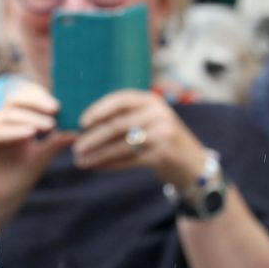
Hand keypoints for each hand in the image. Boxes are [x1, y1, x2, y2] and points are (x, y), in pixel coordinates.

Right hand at [0, 81, 78, 228]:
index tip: (60, 106)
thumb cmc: (15, 181)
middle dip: (36, 102)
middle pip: (14, 100)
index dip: (39, 97)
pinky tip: (31, 134)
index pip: (24, 98)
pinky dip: (14, 131)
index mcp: (12, 123)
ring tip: (50, 125)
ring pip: (7, 114)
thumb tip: (78, 130)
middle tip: (57, 109)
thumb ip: (55, 143)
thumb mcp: (40, 158)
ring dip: (30, 117)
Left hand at [75, 90, 206, 189]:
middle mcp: (158, 114)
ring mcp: (163, 134)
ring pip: (121, 145)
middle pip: (117, 125)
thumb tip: (84, 123)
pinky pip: (129, 160)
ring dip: (98, 154)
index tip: (81, 122)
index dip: (98, 110)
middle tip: (75, 147)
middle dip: (93, 137)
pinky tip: (97, 167)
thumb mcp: (149, 119)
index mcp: (151, 100)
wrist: (192, 164)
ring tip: (81, 161)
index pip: (120, 100)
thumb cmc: (161, 139)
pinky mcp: (163, 155)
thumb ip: (125, 116)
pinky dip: (110, 164)